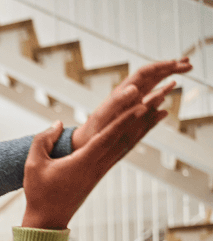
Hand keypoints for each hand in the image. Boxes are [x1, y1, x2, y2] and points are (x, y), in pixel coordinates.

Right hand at [23, 99, 164, 229]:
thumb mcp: (33, 165)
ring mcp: (99, 172)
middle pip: (125, 138)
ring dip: (143, 127)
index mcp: (83, 163)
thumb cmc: (38, 194)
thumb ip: (43, 140)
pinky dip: (132, 139)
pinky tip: (140, 131)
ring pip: (126, 145)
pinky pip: (120, 153)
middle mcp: (97, 167)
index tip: (141, 105)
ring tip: (159, 111)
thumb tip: (57, 124)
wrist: (47, 220)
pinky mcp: (98, 175)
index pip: (108, 137)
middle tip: (159, 99)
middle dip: (142, 118)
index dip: (124, 120)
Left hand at [71, 58, 190, 150]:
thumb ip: (118, 102)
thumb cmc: (91, 131)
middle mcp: (127, 96)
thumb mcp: (103, 116)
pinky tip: (167, 98)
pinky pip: (148, 105)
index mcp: (122, 93)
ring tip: (183, 73)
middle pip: (151, 76)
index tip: (178, 64)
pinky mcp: (131, 116)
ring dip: (168, 79)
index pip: (145, 73)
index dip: (162, 66)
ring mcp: (130, 105)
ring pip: (152, 87)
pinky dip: (159, 98)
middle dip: (170, 68)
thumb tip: (133, 87)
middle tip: (189, 64)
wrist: (84, 144)